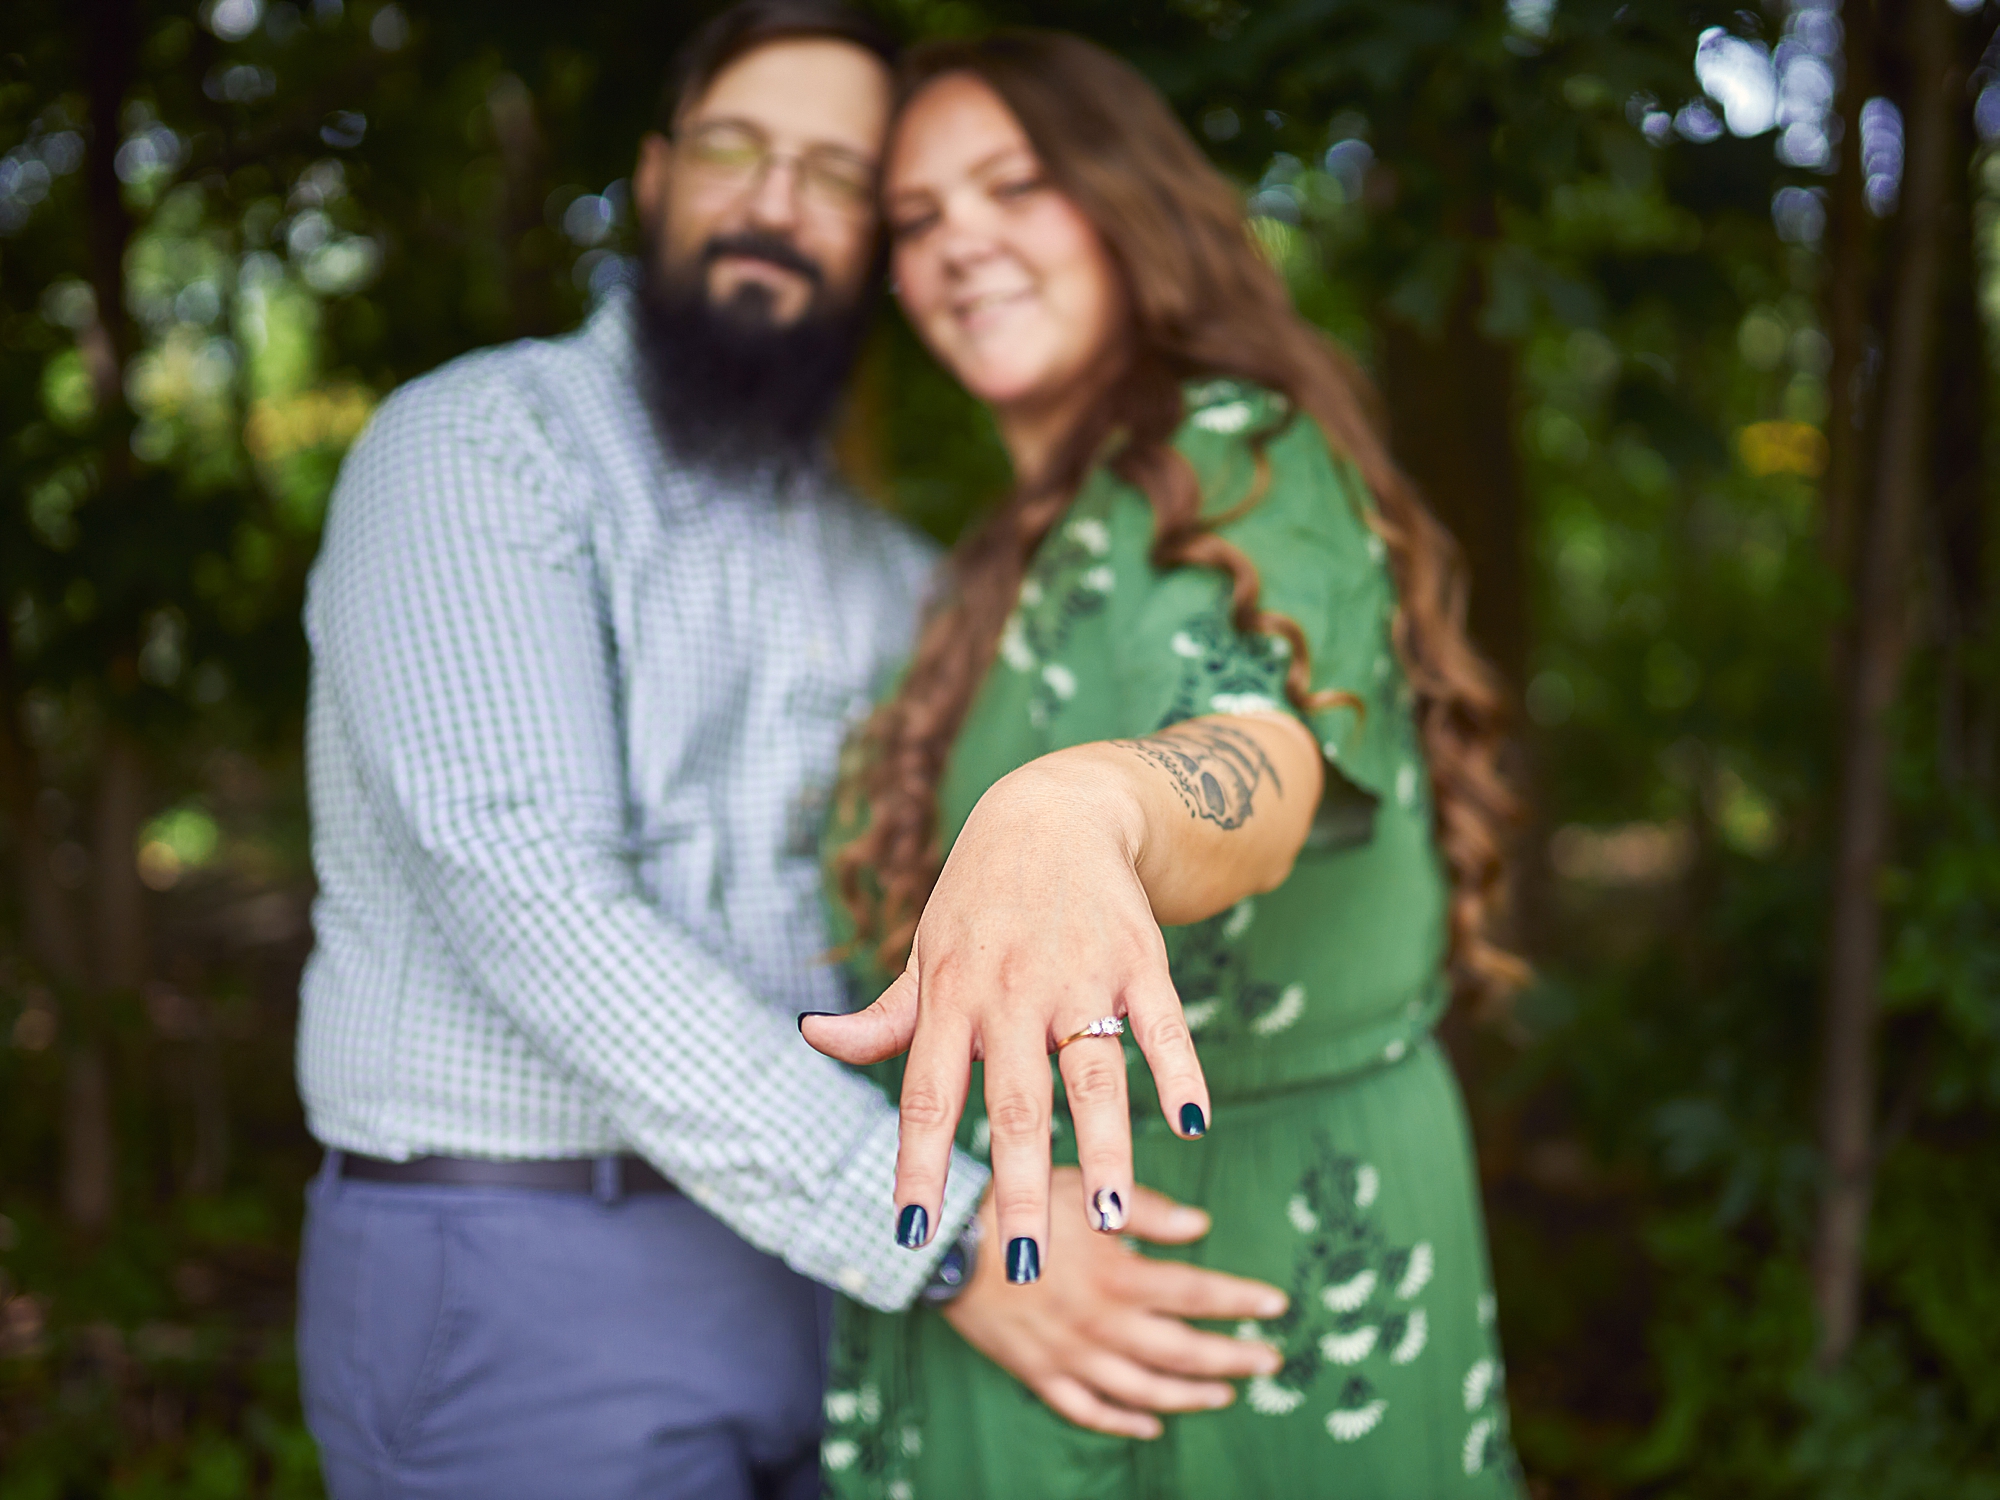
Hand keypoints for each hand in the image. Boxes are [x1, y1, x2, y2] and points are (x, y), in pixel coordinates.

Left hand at [804, 716, 1319, 1278]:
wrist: (1053, 809)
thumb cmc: (978, 898)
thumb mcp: (923, 952)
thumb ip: (883, 1014)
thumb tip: (813, 1039)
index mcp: (950, 999)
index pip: (928, 1098)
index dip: (918, 1166)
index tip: (912, 1234)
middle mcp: (1011, 992)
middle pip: (1015, 1103)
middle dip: (1021, 1186)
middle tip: (1022, 1263)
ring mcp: (1079, 975)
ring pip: (1094, 1073)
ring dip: (1105, 1146)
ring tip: (1113, 1218)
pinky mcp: (1138, 958)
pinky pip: (1162, 1025)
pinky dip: (1179, 1073)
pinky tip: (1191, 1125)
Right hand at [943, 1169, 1287, 1438]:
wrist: (946, 1242)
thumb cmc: (1018, 1203)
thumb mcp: (1082, 1190)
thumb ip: (1147, 1209)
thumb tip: (1202, 1225)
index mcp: (1116, 1276)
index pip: (1196, 1295)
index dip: (1241, 1302)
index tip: (1277, 1305)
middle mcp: (1101, 1324)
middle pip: (1181, 1353)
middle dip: (1233, 1359)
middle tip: (1269, 1360)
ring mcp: (1071, 1356)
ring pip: (1144, 1391)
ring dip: (1191, 1396)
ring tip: (1225, 1393)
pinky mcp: (1040, 1373)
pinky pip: (1089, 1410)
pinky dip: (1124, 1422)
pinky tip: (1151, 1422)